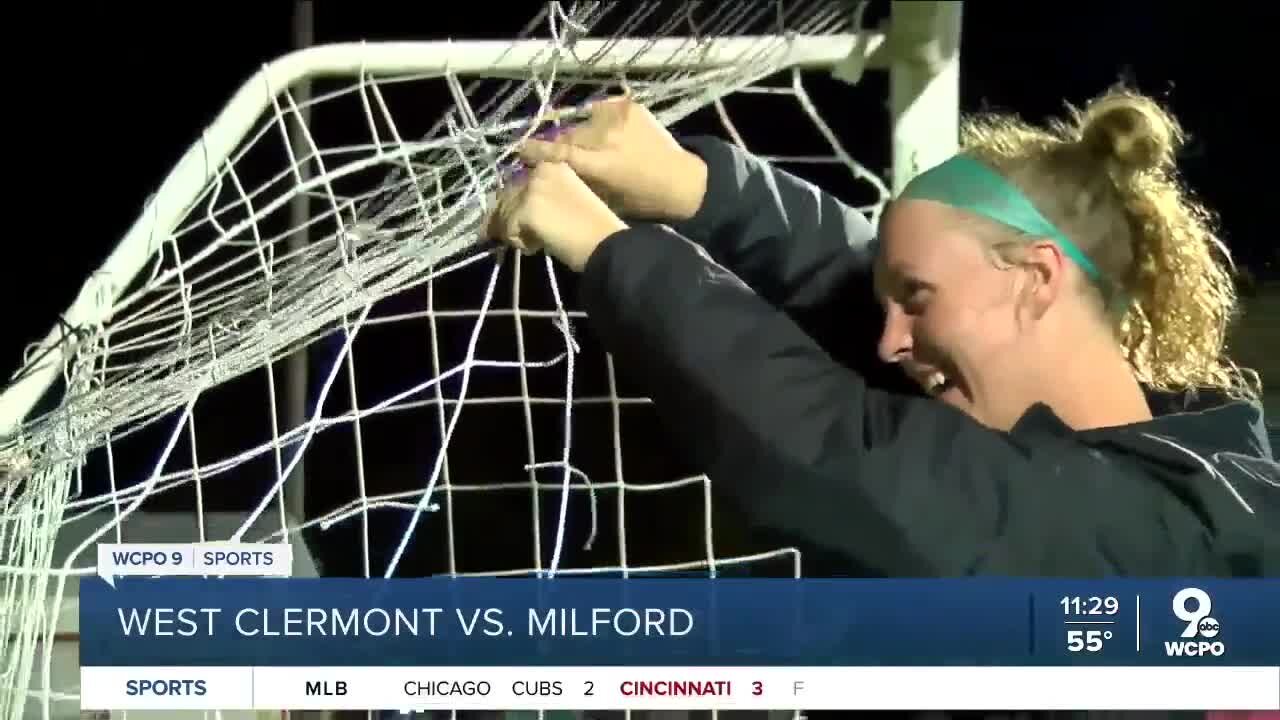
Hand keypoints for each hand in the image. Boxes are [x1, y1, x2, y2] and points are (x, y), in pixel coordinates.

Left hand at [486, 161, 627, 272]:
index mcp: (554, 165)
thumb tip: (528, 211)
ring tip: (536, 242)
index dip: (519, 203)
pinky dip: (520, 243)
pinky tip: (537, 247)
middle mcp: (540, 171)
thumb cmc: (598, 226)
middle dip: (513, 217)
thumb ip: (550, 196)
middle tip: (530, 234)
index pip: (521, 182)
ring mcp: (532, 189)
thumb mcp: (573, 199)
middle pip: (508, 196)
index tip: (528, 219)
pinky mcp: (526, 210)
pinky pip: (509, 231)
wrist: (605, 243)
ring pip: (505, 213)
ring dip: (517, 231)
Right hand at [516, 93, 708, 222]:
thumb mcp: (605, 199)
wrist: (683, 181)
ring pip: (582, 121)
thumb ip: (578, 182)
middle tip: (554, 150)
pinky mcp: (629, 105)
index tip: (521, 148)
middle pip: (567, 134)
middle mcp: (606, 137)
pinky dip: (598, 120)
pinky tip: (606, 132)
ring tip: (589, 144)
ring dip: (580, 131)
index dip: (536, 150)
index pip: (558, 152)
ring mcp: (619, 117)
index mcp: (600, 165)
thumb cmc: (642, 201)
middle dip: (559, 142)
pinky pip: (600, 110)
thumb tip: (550, 172)